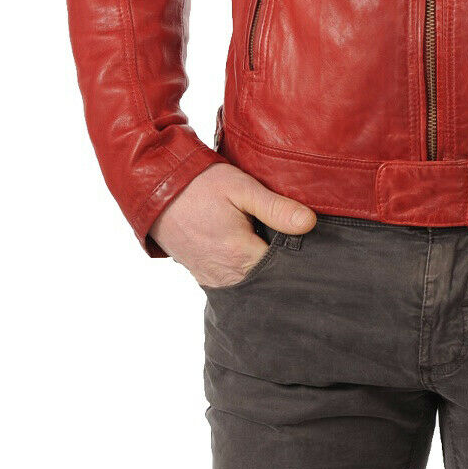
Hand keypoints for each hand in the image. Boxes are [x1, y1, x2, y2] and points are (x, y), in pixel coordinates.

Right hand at [149, 164, 316, 287]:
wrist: (157, 190)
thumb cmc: (200, 186)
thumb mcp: (241, 188)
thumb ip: (276, 208)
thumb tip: (310, 224)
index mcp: (240, 255)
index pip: (285, 267)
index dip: (299, 252)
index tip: (309, 237)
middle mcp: (227, 276)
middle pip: (269, 278)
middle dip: (283, 262)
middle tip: (293, 237)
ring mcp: (213, 279)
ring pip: (253, 282)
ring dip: (265, 267)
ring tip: (271, 240)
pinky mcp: (204, 276)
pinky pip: (235, 281)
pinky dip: (247, 269)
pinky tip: (252, 249)